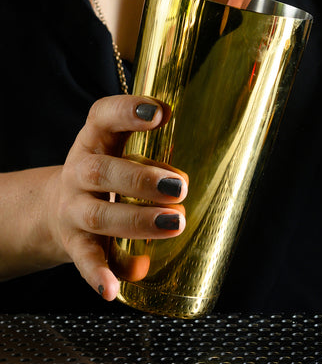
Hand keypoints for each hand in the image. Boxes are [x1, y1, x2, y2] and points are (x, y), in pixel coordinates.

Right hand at [47, 95, 187, 300]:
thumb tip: (189, 174)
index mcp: (94, 141)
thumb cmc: (107, 173)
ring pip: (98, 215)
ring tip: (175, 223)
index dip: (128, 111)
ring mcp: (73, 209)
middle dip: (142, 179)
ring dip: (138, 220)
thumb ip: (154, 156)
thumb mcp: (122, 152)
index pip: (103, 116)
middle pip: (103, 171)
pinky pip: (84, 259)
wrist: (56, 209)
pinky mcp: (73, 243)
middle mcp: (79, 172)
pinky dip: (99, 273)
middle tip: (180, 186)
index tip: (160, 112)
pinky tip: (114, 287)